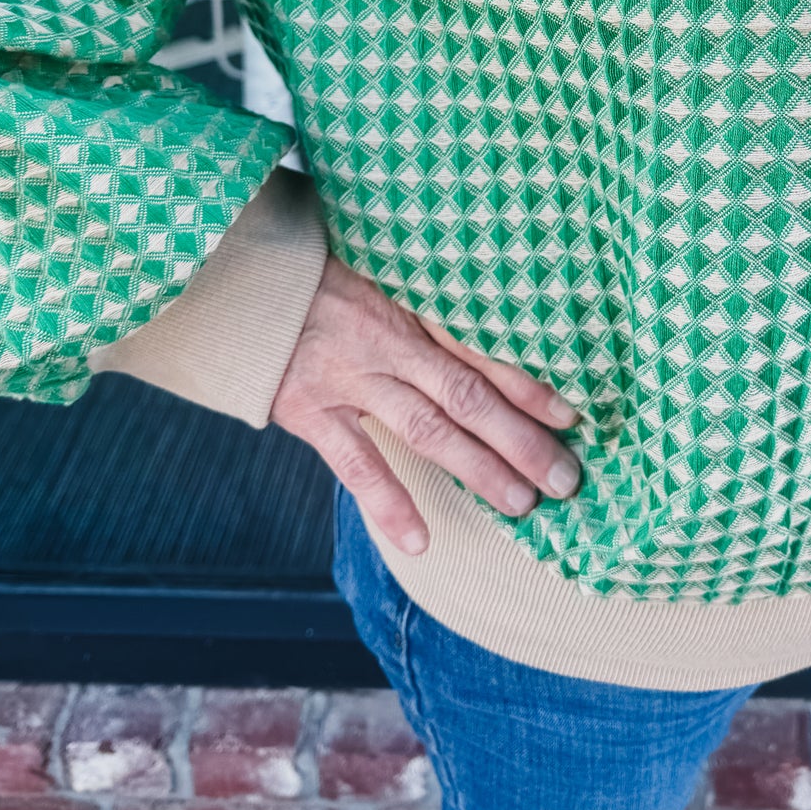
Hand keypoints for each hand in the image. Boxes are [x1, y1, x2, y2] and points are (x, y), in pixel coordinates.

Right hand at [270, 254, 581, 556]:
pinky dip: (387, 503)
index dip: (529, 384)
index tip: (572, 416)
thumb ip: (426, 300)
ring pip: (426, 428)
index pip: (482, 348)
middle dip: (519, 439)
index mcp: (411, 304)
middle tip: (565, 478)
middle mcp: (388, 341)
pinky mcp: (309, 409)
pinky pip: (355, 462)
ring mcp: (349, 377)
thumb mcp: (381, 269)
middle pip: (467, 394)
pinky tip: (420, 540)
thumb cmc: (321, 273)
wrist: (238, 278)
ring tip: (520, 504)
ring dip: (476, 469)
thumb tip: (494, 320)